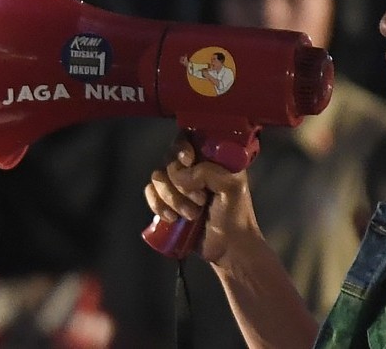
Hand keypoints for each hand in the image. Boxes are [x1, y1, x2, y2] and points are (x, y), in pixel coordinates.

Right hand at [144, 133, 262, 265]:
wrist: (227, 248)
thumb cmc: (235, 216)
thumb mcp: (232, 187)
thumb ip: (209, 172)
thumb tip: (181, 175)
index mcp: (212, 157)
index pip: (188, 137)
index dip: (183, 147)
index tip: (188, 161)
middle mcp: (193, 167)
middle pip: (169, 157)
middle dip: (181, 182)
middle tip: (200, 199)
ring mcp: (178, 184)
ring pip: (158, 176)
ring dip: (172, 198)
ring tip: (192, 215)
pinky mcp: (167, 202)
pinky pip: (150, 192)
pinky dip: (158, 204)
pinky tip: (172, 218)